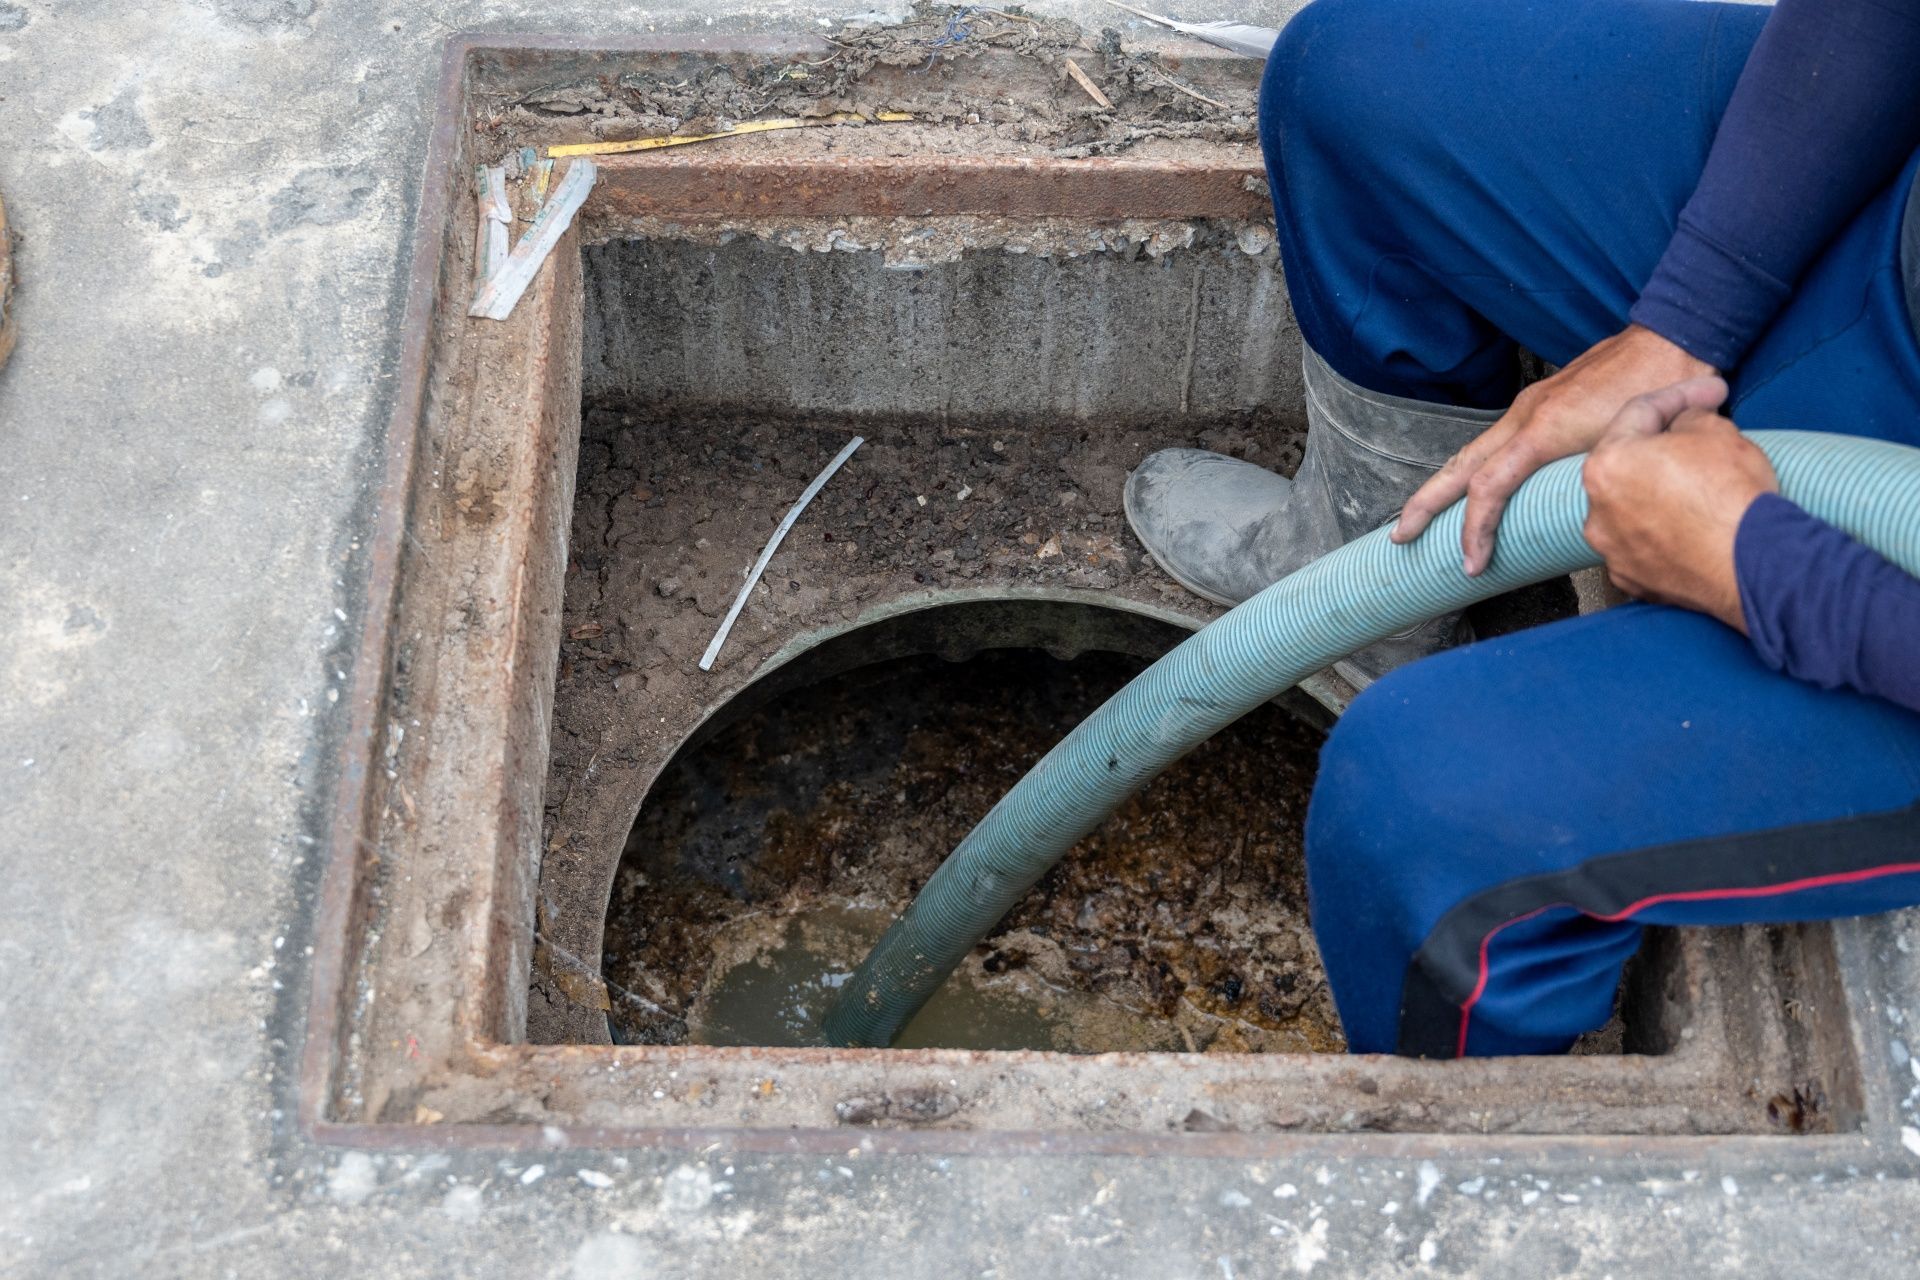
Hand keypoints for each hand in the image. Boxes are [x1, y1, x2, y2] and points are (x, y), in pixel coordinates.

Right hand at [1392, 325, 1715, 574]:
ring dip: (1444, 486)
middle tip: (1400, 536)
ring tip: (1423, 515)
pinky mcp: (1542, 401)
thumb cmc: (1663, 387)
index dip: (1474, 529)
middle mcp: (1526, 415)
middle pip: (1460, 466)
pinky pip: (1495, 441)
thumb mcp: (1639, 441)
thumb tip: (1610, 523)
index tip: (1471, 564)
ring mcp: (1530, 405)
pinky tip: (1473, 483)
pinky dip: (1474, 468)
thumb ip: (1614, 478)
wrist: (1674, 336)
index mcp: (1544, 429)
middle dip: (1426, 504)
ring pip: (1474, 451)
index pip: (1489, 487)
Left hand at [1581, 376, 1778, 629]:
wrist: (1754, 564)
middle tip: (1701, 435)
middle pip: (1628, 464)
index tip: (1713, 393)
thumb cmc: (1732, 494)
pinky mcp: (1631, 578)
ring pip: (1632, 507)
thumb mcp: (1717, 432)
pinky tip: (1692, 526)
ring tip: (1699, 485)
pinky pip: (1644, 544)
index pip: (1640, 413)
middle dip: (1663, 446)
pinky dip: (1663, 532)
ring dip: (1659, 492)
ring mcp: (1611, 549)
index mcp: (1607, 463)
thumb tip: (1683, 423)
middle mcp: (1596, 509)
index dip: (1681, 395)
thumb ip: (1689, 418)